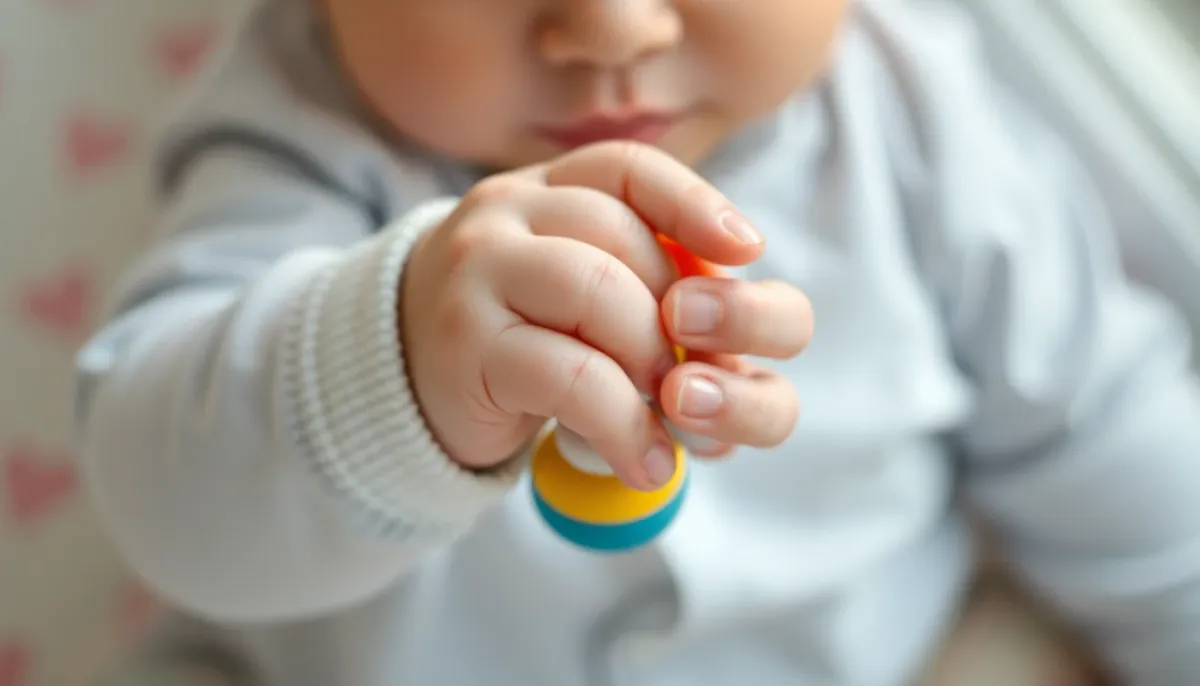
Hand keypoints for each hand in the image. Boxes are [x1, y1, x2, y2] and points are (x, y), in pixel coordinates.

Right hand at [401, 142, 792, 489]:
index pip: (627, 169)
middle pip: (627, 240)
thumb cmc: (519, 343)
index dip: (694, 203)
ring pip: (600, 293)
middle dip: (687, 320)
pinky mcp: (464, 341)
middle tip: (704, 383)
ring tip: (672, 421)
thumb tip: (734, 358)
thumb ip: (648, 299)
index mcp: (546, 191)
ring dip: (654, 366)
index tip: (746, 252)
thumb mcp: (583, 305)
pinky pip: (570, 375)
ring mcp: (478, 269)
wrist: (403, 382)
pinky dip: (625, 425)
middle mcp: (506, 213)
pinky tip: (644, 463)